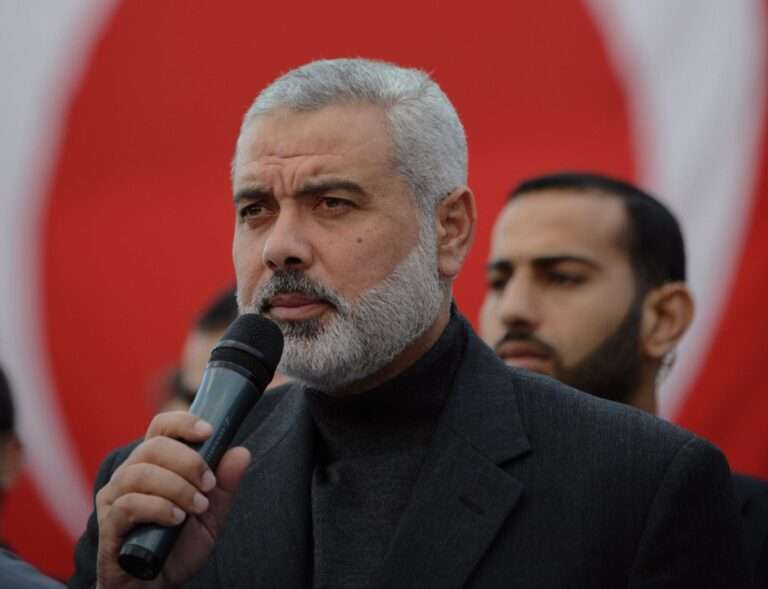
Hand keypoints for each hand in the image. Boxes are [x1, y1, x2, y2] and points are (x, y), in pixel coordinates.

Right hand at [94, 411, 250, 587]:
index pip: (161, 427)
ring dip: (177, 487)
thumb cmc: (178, 544)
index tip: (208, 432)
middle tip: (209, 485)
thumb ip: (225, 485)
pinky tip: (176, 519)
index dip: (182, 422)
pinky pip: (129, 504)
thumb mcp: (211, 514)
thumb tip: (241, 452)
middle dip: (188, 461)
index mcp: (154, 464)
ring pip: (140, 473)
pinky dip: (158, 508)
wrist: (155, 585)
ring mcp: (115, 498)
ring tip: (196, 507)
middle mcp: (130, 474)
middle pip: (153, 446)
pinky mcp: (109, 524)